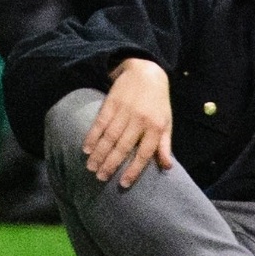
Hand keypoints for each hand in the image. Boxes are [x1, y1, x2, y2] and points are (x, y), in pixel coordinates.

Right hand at [83, 59, 173, 189]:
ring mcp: (125, 110)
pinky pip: (100, 122)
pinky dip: (93, 136)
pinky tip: (87, 148)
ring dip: (99, 153)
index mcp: (155, 126)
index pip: (144, 153)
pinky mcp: (112, 102)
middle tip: (100, 178)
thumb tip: (167, 167)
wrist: (146, 71)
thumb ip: (164, 144)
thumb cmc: (158, 101)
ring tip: (91, 167)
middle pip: (123, 146)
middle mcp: (140, 119)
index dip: (134, 170)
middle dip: (111, 164)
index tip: (123, 184)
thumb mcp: (166, 121)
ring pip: (110, 136)